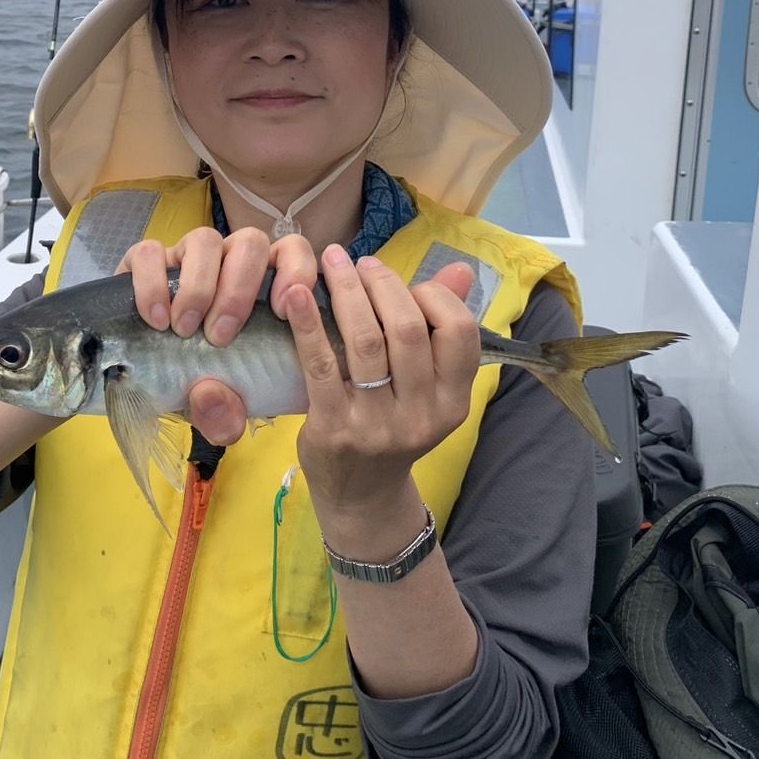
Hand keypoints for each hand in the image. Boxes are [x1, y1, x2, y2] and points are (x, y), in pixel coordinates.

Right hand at [117, 227, 317, 442]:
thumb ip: (225, 413)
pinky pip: (151, 252)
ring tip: (183, 330)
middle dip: (238, 289)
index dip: (295, 270)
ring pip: (205, 239)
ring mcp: (187, 256)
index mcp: (262, 283)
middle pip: (250, 241)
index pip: (293, 250)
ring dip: (198, 287)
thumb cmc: (198, 382)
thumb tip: (210, 395)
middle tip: (220, 336)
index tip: (280, 311)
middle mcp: (228, 260)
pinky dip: (153, 284)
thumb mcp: (219, 407)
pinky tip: (155, 319)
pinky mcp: (145, 259)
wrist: (144, 377)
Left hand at [286, 248, 479, 519]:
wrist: (360, 495)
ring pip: (366, 341)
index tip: (405, 283)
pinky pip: (321, 365)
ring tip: (333, 264)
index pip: (460, 331)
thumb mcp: (429, 387)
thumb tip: (460, 268)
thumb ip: (442, 327)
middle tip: (360, 263)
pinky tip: (297, 295)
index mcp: (453, 400)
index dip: (433, 295)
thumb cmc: (394, 425)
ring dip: (348, 292)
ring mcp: (377, 425)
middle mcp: (422, 415)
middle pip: (409, 329)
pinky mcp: (333, 428)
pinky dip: (308, 323)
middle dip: (383, 285)